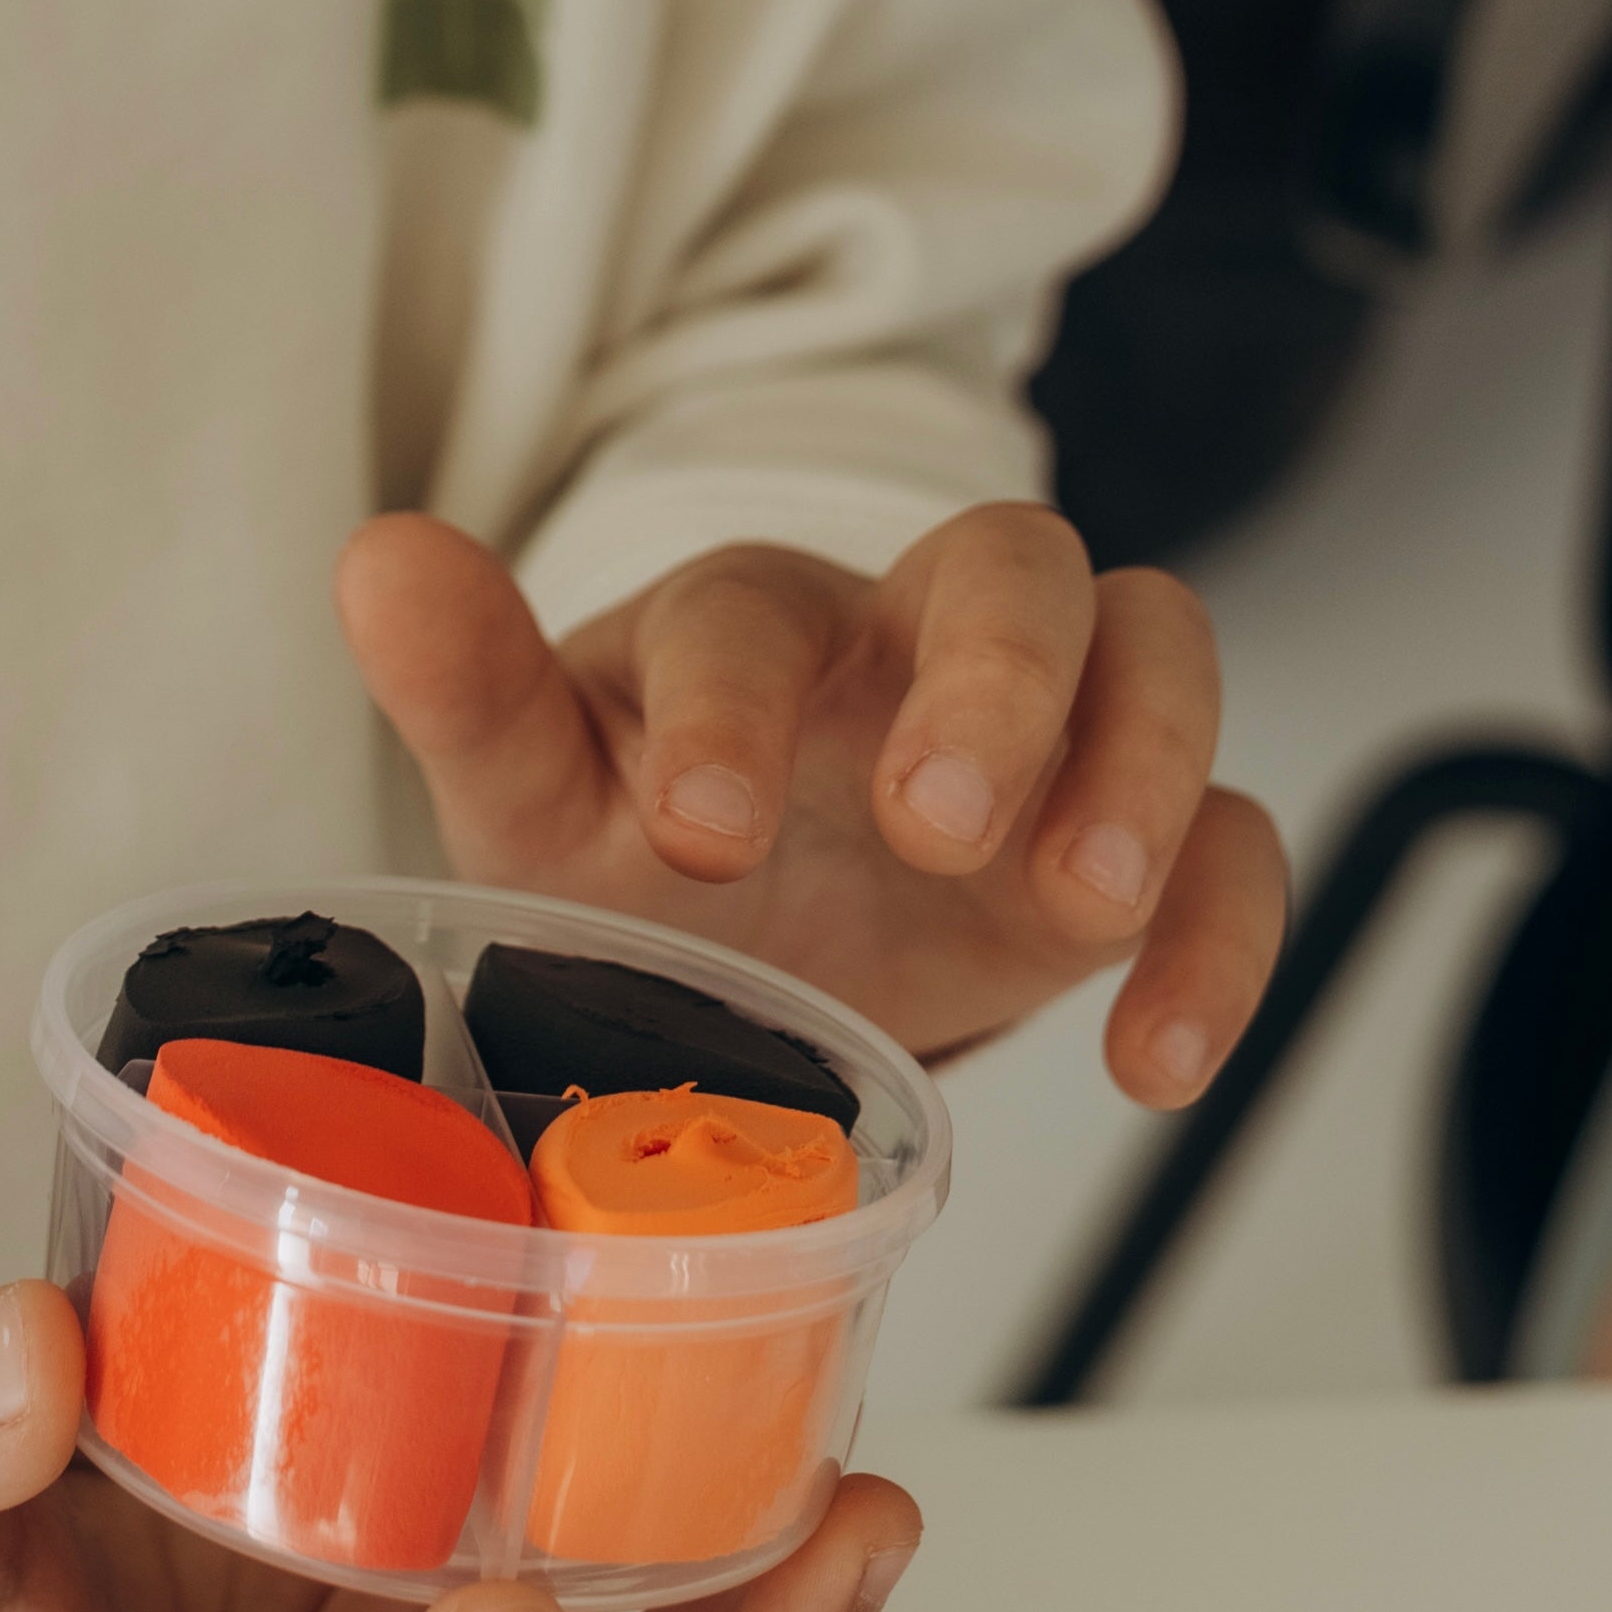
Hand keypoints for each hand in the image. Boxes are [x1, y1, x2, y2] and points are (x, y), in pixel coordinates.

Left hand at [338, 501, 1282, 1105]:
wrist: (740, 950)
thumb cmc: (637, 845)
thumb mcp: (535, 796)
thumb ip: (464, 688)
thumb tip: (377, 557)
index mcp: (749, 622)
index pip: (754, 605)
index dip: (734, 704)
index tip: (698, 838)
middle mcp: (910, 640)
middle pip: (1010, 563)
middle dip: (992, 680)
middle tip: (935, 819)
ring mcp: (1045, 730)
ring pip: (1153, 647)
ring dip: (1139, 763)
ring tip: (1078, 906)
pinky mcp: (1132, 841)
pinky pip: (1234, 838)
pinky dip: (1222, 931)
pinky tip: (1154, 1054)